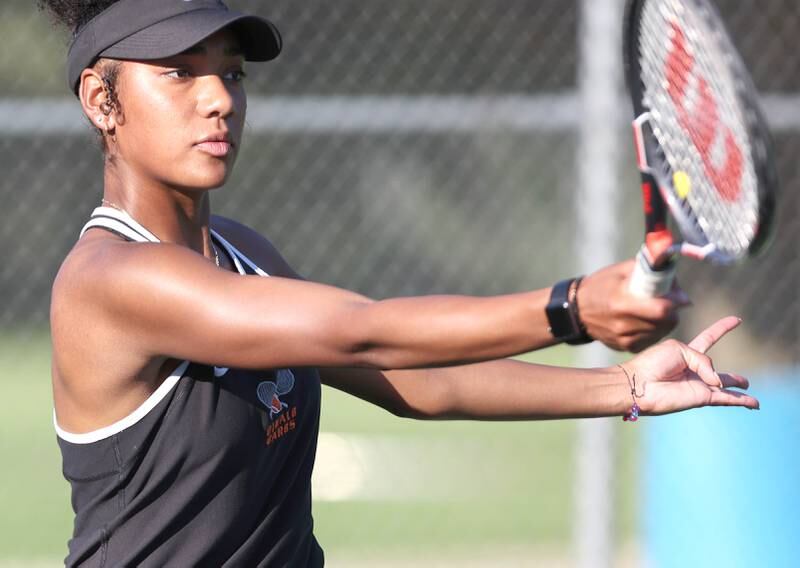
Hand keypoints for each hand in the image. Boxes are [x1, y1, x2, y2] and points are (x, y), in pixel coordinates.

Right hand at [577, 259, 690, 351]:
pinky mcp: (626, 347)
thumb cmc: (602, 285)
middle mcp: (623, 324)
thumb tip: (678, 288)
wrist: (577, 310)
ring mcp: (624, 339)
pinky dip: (654, 329)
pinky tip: (645, 321)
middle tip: (667, 301)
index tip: (677, 295)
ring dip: (665, 320)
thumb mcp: (622, 270)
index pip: (661, 309)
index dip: (675, 301)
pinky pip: (652, 339)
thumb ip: (650, 272)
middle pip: (666, 322)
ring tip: (653, 310)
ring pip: (662, 331)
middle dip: (672, 310)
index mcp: (621, 302)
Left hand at [623, 316, 758, 415]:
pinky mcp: (701, 397)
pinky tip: (754, 403)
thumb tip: (718, 382)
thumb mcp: (680, 351)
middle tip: (746, 381)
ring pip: (724, 386)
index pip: (709, 337)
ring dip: (737, 389)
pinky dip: (741, 400)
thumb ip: (704, 361)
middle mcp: (694, 369)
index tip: (736, 320)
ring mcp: (699, 383)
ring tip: (748, 389)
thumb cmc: (653, 363)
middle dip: (732, 378)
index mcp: (687, 352)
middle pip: (717, 371)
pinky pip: (726, 398)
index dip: (722, 328)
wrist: (640, 384)